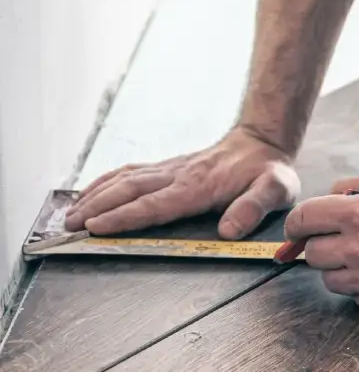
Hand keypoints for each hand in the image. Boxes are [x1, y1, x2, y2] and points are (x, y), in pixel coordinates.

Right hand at [65, 127, 299, 238]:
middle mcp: (179, 175)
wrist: (263, 141)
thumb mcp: (276, 189)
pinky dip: (106, 181)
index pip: (155, 204)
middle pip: (130, 190)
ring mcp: (171, 169)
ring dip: (95, 195)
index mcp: (200, 186)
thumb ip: (255, 207)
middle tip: (69, 226)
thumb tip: (229, 230)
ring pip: (125, 178)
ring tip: (69, 213)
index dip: (125, 216)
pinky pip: (130, 172)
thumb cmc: (269, 172)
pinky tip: (89, 192)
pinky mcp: (167, 167)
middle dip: (97, 207)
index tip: (97, 226)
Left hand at [283, 172, 358, 317]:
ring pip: (330, 279)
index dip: (296, 225)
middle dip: (323, 246)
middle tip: (342, 242)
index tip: (298, 231)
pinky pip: (354, 297)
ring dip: (342, 269)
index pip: (302, 220)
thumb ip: (353, 186)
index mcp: (357, 213)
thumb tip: (326, 197)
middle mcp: (358, 248)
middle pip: (312, 254)